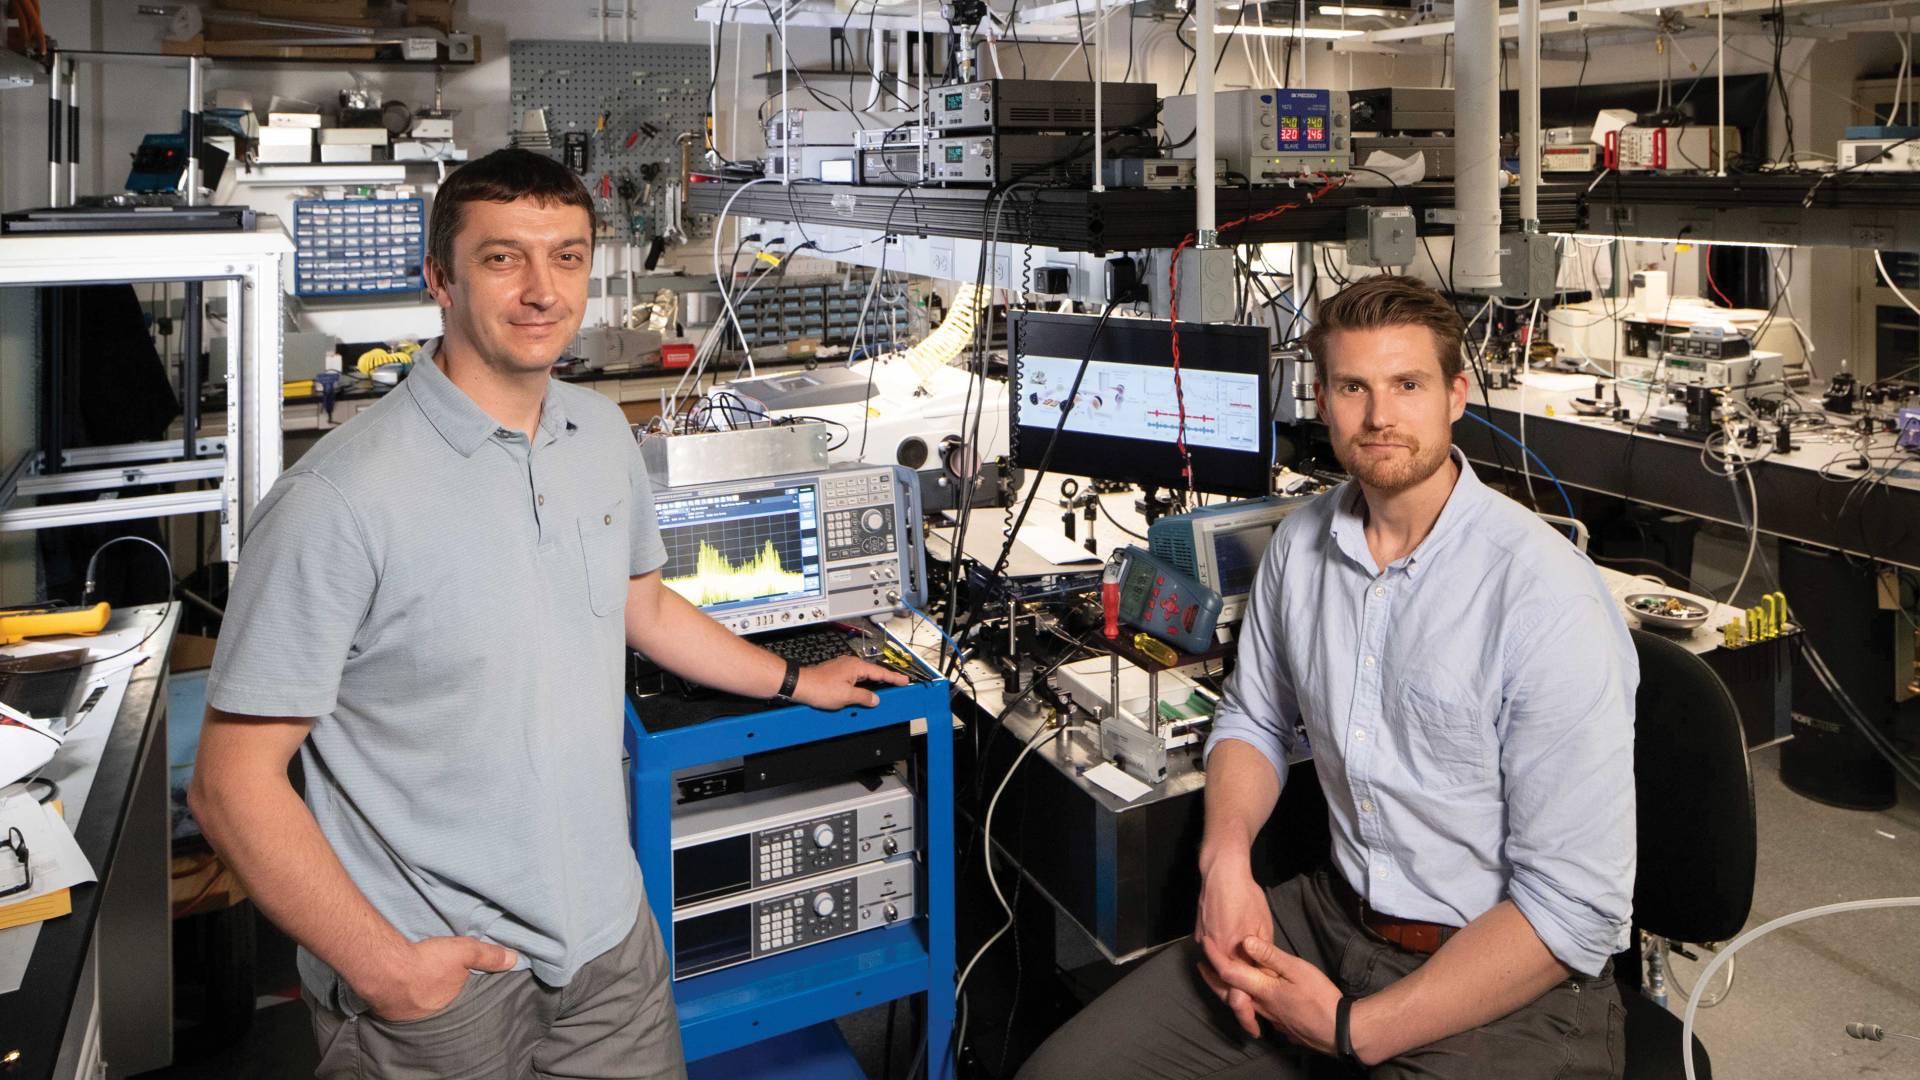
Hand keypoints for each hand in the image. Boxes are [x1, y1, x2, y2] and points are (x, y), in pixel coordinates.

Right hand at [357, 936, 517, 1021]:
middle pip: (444, 1008)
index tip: (468, 989)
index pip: (466, 1005)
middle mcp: (433, 1017)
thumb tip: (515, 959)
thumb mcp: (465, 952)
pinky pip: (402, 1008)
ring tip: (426, 988)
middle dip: (446, 999)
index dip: (467, 997)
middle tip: (444, 987)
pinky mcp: (389, 1012)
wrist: (386, 969)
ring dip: (424, 1000)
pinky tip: (403, 989)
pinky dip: (404, 1000)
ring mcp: (410, 1017)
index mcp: (454, 1006)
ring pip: (422, 1009)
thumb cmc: (427, 961)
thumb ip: (489, 956)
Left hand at [793, 655, 908, 708]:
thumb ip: (864, 697)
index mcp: (856, 667)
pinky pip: (854, 680)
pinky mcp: (836, 674)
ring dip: (872, 685)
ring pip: (863, 677)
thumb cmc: (819, 688)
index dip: (894, 678)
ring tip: (883, 691)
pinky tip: (863, 693)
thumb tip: (875, 699)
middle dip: (886, 680)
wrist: (800, 685)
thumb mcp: (846, 697)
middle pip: (873, 674)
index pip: (881, 673)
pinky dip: (862, 686)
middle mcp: (850, 665)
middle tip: (898, 685)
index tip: (905, 681)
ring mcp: (843, 668)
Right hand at [1193, 851, 1273, 1034]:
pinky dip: (1220, 972)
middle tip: (1252, 1026)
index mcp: (1231, 952)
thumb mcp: (1262, 925)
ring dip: (1229, 991)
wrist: (1221, 872)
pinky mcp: (1199, 935)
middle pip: (1224, 989)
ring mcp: (1203, 943)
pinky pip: (1210, 960)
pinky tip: (1231, 979)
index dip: (1247, 1013)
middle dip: (1238, 1009)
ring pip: (1216, 976)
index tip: (1256, 1028)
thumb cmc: (1246, 896)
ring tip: (1244, 1008)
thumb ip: (1262, 954)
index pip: (1238, 992)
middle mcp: (1213, 952)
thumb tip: (1267, 977)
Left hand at [1204, 935, 1343, 1054]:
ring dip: (1226, 988)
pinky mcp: (1279, 1023)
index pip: (1228, 973)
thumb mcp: (1297, 970)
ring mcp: (1269, 1017)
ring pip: (1240, 1002)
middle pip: (1228, 992)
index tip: (1206, 942)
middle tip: (1201, 965)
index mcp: (1262, 989)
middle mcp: (1260, 1005)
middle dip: (1211, 978)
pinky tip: (1251, 994)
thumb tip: (1245, 940)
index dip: (1214, 956)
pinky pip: (1254, 1009)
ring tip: (1220, 977)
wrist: (1338, 1031)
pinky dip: (1244, 998)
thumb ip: (1270, 956)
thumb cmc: (1319, 997)